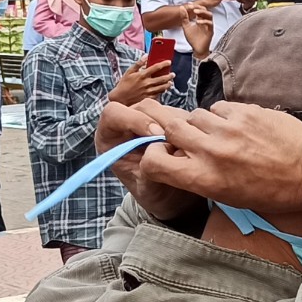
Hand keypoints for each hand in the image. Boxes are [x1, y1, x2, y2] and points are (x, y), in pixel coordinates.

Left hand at [96, 101, 201, 221]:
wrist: (169, 195)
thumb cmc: (151, 192)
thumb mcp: (146, 187)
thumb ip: (150, 168)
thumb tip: (163, 147)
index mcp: (111, 136)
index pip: (113, 113)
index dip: (134, 120)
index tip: (155, 136)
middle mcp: (129, 122)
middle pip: (144, 106)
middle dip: (161, 123)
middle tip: (176, 143)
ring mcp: (151, 118)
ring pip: (165, 109)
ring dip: (178, 127)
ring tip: (183, 150)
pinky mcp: (171, 119)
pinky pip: (183, 115)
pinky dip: (189, 129)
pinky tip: (190, 146)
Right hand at [108, 58, 174, 106]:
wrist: (120, 98)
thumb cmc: (124, 84)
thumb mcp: (129, 72)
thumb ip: (138, 63)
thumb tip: (146, 56)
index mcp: (142, 75)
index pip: (156, 67)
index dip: (164, 64)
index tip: (169, 62)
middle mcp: (146, 83)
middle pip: (162, 78)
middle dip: (169, 75)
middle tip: (173, 74)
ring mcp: (148, 91)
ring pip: (162, 87)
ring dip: (168, 84)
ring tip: (170, 82)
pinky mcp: (148, 98)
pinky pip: (158, 94)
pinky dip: (162, 91)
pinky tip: (164, 89)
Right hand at [132, 99, 301, 213]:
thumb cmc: (270, 192)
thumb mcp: (228, 196)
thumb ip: (198, 175)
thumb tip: (179, 157)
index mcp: (204, 178)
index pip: (153, 161)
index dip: (152, 156)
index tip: (163, 155)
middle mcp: (211, 151)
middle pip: (170, 127)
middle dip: (174, 132)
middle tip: (188, 138)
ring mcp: (229, 128)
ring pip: (196, 115)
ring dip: (201, 124)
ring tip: (219, 134)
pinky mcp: (246, 111)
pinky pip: (220, 108)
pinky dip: (223, 116)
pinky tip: (237, 127)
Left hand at [181, 4, 214, 60]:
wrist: (197, 49)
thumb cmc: (193, 38)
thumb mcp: (186, 26)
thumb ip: (184, 17)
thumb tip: (181, 7)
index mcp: (200, 19)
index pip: (199, 10)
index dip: (195, 6)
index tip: (189, 4)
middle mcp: (205, 21)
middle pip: (205, 10)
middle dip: (199, 7)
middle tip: (192, 7)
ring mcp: (208, 26)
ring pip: (210, 15)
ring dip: (202, 12)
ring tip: (195, 12)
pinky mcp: (210, 31)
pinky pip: (210, 24)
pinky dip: (204, 22)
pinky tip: (198, 22)